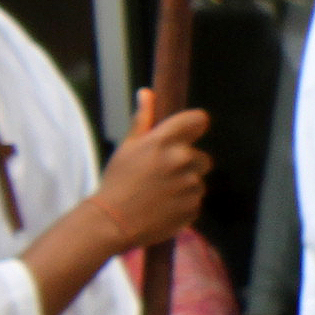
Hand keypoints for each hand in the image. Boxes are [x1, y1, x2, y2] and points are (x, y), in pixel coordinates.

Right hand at [89, 91, 212, 255]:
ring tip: (159, 193)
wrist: (112, 221)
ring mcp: (191, 185)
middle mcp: (182, 160)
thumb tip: (148, 93)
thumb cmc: (117, 181)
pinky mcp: (194, 207)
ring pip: (198, 179)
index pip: (199, 120)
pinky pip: (195, 200)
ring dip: (185, 184)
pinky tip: (163, 206)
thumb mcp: (127, 147)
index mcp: (165, 141)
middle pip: (201, 156)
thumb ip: (143, 120)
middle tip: (162, 174)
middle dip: (187, 163)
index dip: (194, 126)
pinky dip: (184, 203)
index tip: (188, 134)